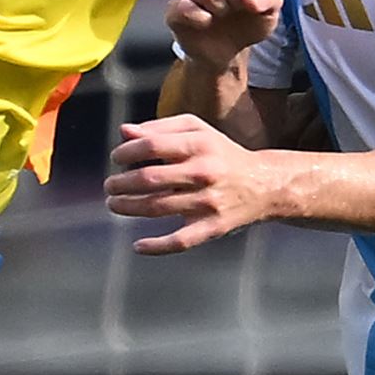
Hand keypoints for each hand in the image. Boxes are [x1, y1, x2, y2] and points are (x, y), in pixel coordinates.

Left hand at [106, 114, 280, 253]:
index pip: (151, 146)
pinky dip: (156, 246)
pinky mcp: (212, 227)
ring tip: (115, 204)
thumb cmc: (222, 154)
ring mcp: (208, 202)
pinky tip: (138, 245)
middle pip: (149, 179)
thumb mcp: (198, 131)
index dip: (126, 152)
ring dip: (128, 207)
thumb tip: (125, 132)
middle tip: (110, 186)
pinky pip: (179, 241)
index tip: (116, 159)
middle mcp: (204, 172)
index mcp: (199, 144)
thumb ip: (160, 128)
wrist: (264, 184)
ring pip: (157, 207)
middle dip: (121, 183)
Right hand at [166, 0, 282, 72]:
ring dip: (219, 5)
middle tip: (236, 7)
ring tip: (221, 14)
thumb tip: (250, 0)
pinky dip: (200, 17)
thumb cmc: (247, 21)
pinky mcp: (174, 9)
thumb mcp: (270, 10)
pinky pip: (184, 7)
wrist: (227, 51)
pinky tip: (206, 22)